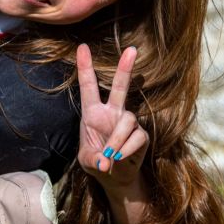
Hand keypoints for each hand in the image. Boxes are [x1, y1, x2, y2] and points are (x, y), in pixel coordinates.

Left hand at [76, 44, 148, 188]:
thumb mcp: (88, 161)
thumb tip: (105, 162)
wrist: (114, 176)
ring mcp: (127, 121)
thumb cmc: (96, 161)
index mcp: (92, 112)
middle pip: (120, 87)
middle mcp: (111, 112)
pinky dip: (126, 150)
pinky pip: (136, 137)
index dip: (85, 67)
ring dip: (116, 140)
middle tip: (131, 50)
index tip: (82, 47)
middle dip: (125, 68)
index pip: (88, 86)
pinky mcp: (141, 134)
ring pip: (127, 121)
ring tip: (109, 156)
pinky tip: (120, 159)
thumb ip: (93, 160)